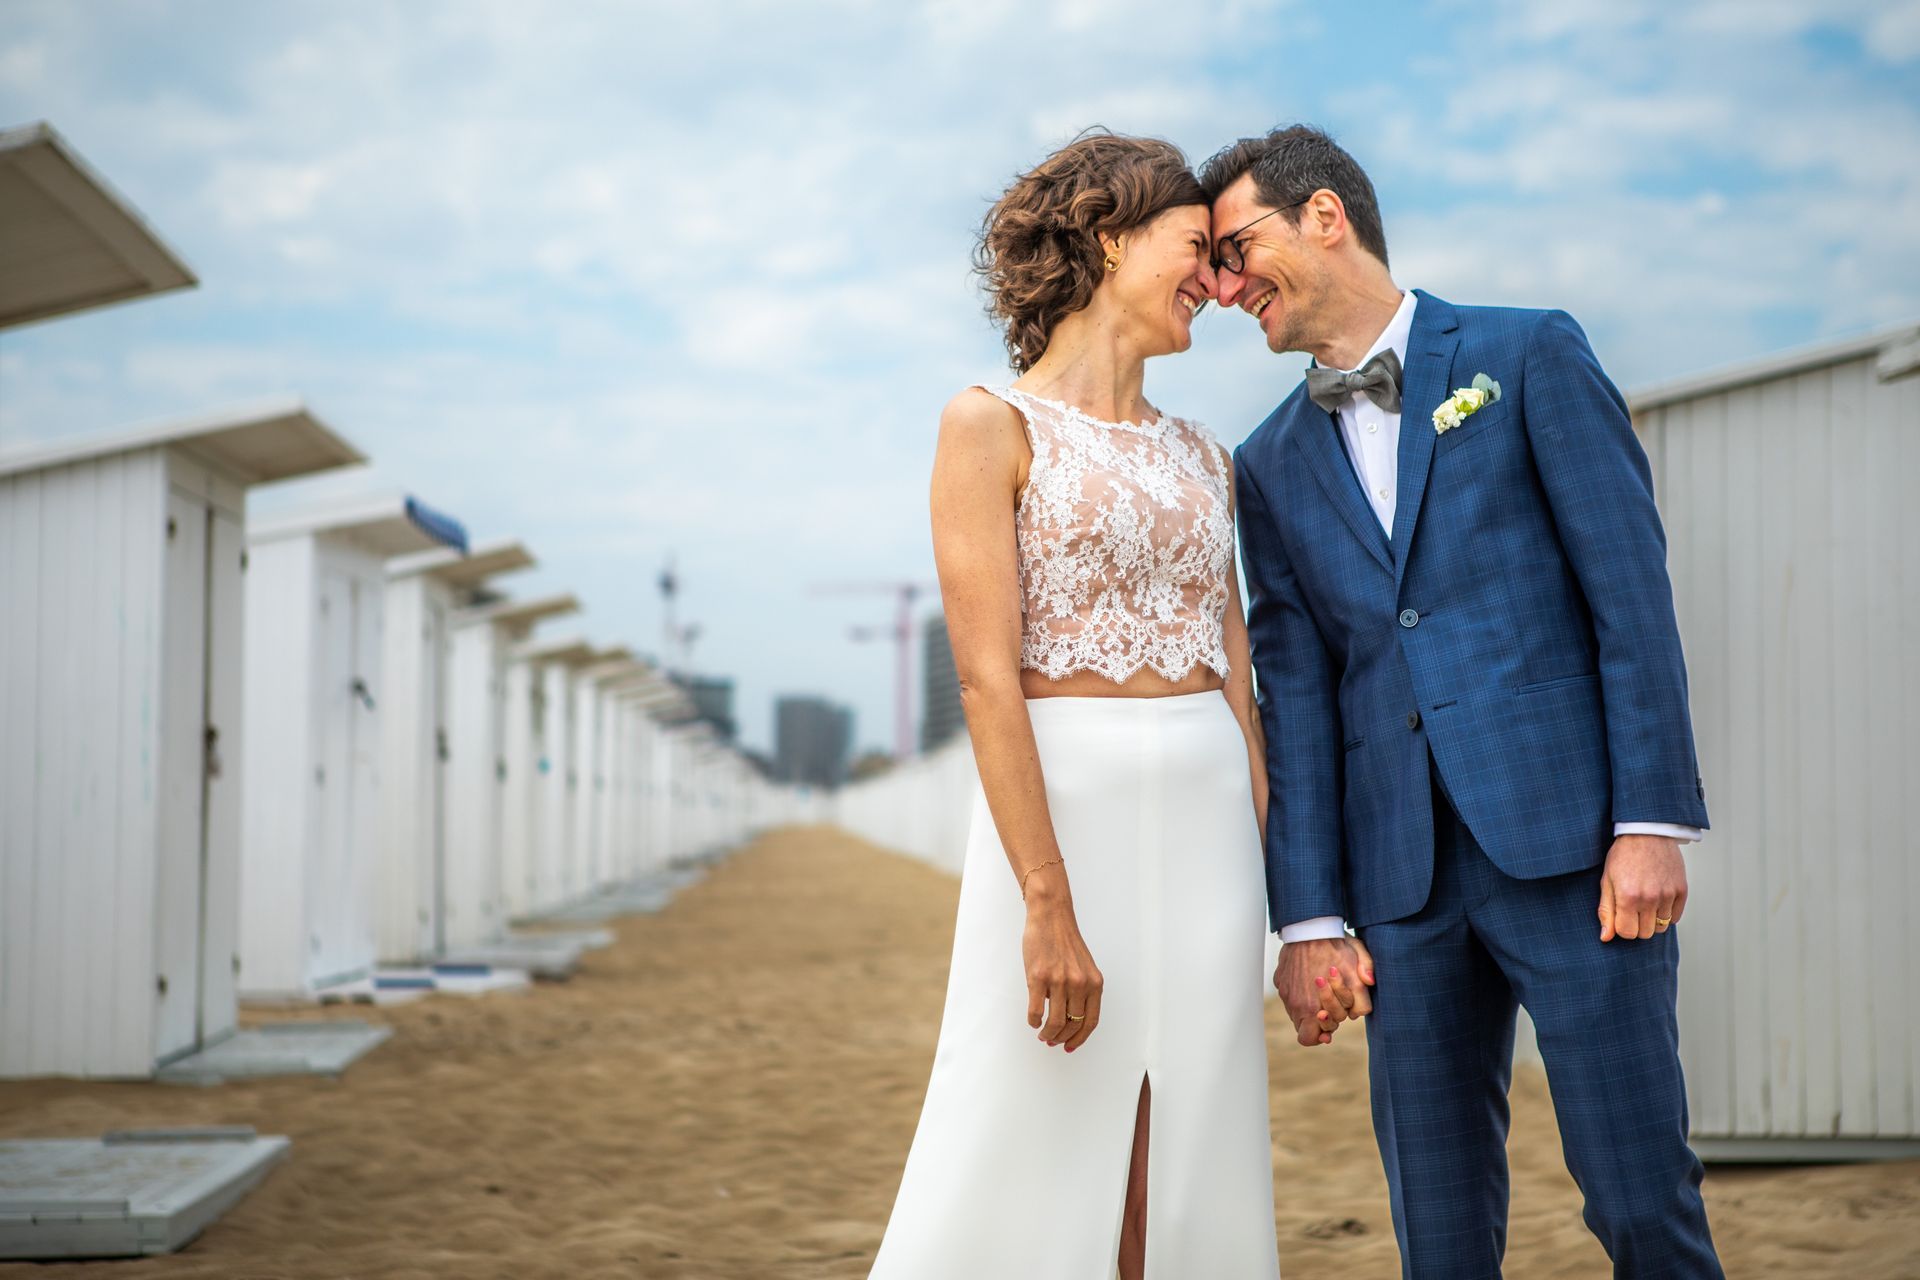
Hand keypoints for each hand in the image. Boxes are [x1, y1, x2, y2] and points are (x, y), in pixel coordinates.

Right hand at [1023, 894, 1102, 1051]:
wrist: (1050, 917)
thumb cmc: (1064, 941)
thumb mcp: (1083, 966)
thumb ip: (1082, 990)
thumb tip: (1070, 1017)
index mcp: (1094, 982)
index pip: (1090, 1021)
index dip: (1080, 1038)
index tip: (1070, 1045)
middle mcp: (1079, 983)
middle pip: (1072, 1024)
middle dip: (1061, 1038)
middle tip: (1052, 1041)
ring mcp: (1059, 981)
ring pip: (1055, 1022)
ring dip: (1047, 1033)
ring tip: (1043, 1034)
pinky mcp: (1038, 978)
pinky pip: (1035, 1010)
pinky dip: (1033, 1021)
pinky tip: (1033, 1021)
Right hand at [1274, 936, 1373, 1046]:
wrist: (1306, 928)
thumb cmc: (1333, 940)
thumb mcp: (1358, 951)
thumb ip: (1367, 969)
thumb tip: (1369, 983)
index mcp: (1326, 1001)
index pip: (1326, 1033)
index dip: (1332, 1028)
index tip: (1334, 1020)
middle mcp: (1306, 1005)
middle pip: (1312, 1035)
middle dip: (1323, 1025)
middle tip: (1328, 1012)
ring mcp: (1291, 998)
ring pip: (1299, 1023)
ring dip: (1309, 1016)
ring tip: (1318, 1000)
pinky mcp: (1282, 988)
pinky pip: (1290, 1006)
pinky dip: (1298, 1003)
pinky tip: (1307, 989)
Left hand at [1597, 834, 1687, 941]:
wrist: (1647, 833)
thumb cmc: (1623, 856)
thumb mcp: (1607, 881)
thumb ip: (1606, 911)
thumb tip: (1606, 937)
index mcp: (1628, 897)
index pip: (1627, 933)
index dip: (1622, 928)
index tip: (1620, 917)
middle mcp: (1650, 898)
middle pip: (1645, 934)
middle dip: (1637, 926)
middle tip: (1632, 909)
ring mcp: (1668, 895)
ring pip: (1661, 927)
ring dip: (1652, 920)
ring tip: (1645, 902)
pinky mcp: (1681, 890)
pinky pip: (1675, 917)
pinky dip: (1666, 914)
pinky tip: (1658, 900)